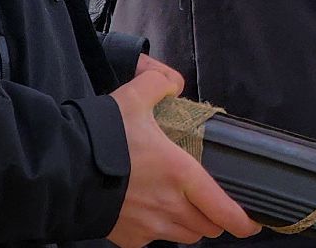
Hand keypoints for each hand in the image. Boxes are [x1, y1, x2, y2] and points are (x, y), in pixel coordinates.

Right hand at [107, 56, 259, 246]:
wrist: (61, 173)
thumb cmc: (101, 139)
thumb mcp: (134, 97)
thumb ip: (160, 84)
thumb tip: (172, 84)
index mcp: (181, 174)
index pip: (223, 209)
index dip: (243, 220)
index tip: (253, 222)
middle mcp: (169, 207)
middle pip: (206, 226)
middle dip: (215, 218)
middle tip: (215, 205)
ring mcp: (148, 227)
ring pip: (184, 235)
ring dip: (191, 225)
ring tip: (186, 208)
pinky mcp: (127, 238)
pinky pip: (154, 240)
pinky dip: (160, 230)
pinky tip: (152, 212)